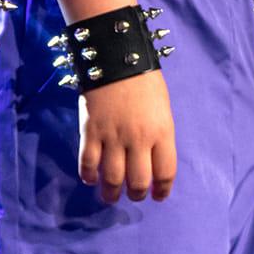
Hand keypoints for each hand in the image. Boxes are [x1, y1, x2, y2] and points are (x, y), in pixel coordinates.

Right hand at [78, 71, 176, 205]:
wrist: (116, 57)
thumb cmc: (144, 82)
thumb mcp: (162, 109)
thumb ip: (158, 136)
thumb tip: (150, 161)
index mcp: (162, 132)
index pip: (165, 173)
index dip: (162, 190)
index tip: (158, 197)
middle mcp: (138, 139)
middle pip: (138, 181)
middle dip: (136, 195)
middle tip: (133, 195)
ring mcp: (113, 136)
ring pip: (112, 178)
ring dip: (111, 193)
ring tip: (111, 195)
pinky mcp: (90, 131)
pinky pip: (88, 163)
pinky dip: (89, 175)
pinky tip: (91, 178)